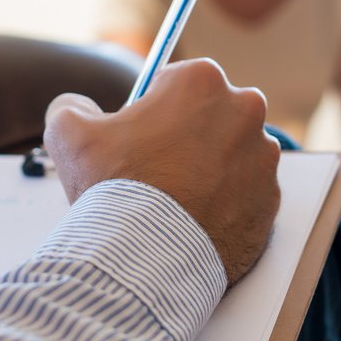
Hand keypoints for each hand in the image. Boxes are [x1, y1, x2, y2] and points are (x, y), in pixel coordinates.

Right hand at [43, 58, 279, 285]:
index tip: (138, 137)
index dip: (151, 111)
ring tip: (172, 201)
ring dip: (208, 170)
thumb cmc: (114, 188)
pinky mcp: (271, 201)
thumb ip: (71, 108)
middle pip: (209, 116)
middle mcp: (244, 111)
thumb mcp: (69, 134)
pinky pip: (244, 195)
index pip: (174, 83)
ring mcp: (263, 159)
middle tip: (153, 170)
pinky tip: (191, 221)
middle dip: (186, 137)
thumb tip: (75, 108)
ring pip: (231, 155)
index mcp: (201, 81)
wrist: (147, 259)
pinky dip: (223, 204)